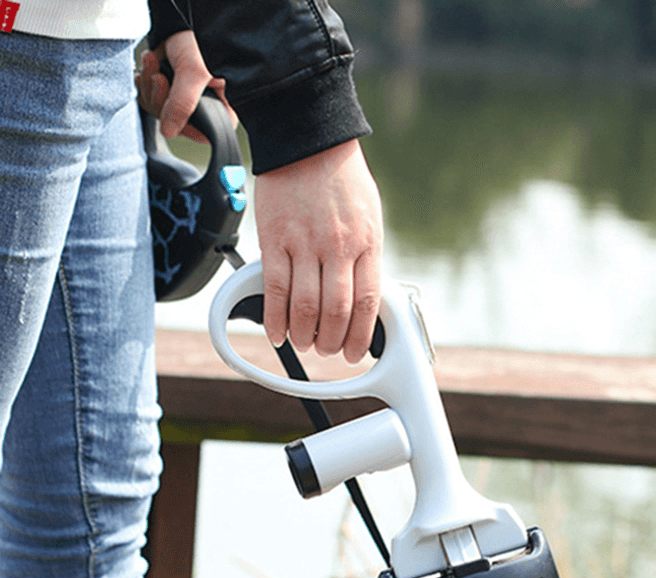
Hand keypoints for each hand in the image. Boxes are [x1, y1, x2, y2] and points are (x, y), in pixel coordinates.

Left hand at [135, 30, 236, 141]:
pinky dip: (144, 80)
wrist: (185, 19)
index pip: (203, 133)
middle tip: (161, 78)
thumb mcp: (195, 73)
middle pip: (174, 122)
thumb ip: (183, 104)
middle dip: (160, 98)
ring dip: (149, 85)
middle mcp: (202, 107)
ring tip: (154, 62)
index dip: (185, 127)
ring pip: (158, 110)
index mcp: (220, 109)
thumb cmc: (201, 42)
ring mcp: (183, 99)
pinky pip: (149, 97)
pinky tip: (150, 63)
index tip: (174, 111)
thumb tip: (169, 132)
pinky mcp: (167, 88)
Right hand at [256, 138, 382, 363]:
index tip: (353, 352)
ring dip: (304, 335)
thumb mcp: (370, 217)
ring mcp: (304, 243)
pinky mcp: (274, 239)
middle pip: (335, 312)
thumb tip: (362, 296)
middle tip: (326, 350)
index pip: (366, 303)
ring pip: (305, 306)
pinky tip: (277, 332)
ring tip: (304, 343)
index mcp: (367, 243)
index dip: (359, 337)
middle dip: (330, 342)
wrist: (308, 137)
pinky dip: (275, 317)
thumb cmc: (342, 179)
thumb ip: (365, 256)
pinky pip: (274, 288)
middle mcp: (338, 246)